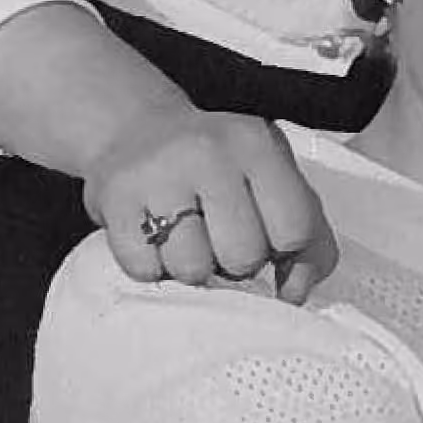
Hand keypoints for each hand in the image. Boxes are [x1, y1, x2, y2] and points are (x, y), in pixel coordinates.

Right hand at [82, 101, 337, 304]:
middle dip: (236, 262)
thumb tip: (295, 293)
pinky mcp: (115, 199)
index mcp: (258, 145)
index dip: (286, 252)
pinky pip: (146, 271)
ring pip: (193, 270)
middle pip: (243, 256)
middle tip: (221, 236)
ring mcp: (159, 174)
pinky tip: (156, 235)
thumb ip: (306, 235)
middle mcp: (210, 152)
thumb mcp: (274, 178)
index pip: (294, 228)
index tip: (272, 245)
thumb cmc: (219, 164)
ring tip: (188, 235)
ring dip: (193, 267)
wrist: (137, 129)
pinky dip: (153, 266)